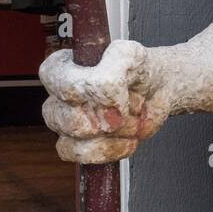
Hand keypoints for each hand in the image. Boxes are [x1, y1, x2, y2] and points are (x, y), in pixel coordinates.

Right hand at [40, 39, 169, 162]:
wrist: (158, 91)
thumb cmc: (139, 71)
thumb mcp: (132, 56)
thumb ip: (114, 66)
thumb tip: (104, 97)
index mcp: (62, 67)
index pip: (55, 80)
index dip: (85, 89)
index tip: (117, 89)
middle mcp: (60, 97)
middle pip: (65, 118)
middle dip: (109, 117)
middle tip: (128, 106)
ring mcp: (68, 123)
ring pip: (73, 141)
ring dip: (114, 134)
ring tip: (131, 121)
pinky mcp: (80, 145)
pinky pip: (83, 155)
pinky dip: (112, 150)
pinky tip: (128, 139)